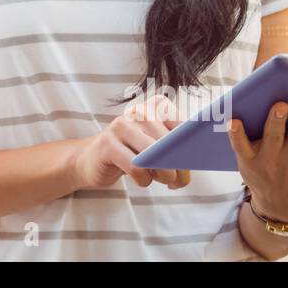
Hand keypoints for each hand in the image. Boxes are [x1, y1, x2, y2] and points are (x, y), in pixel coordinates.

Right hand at [72, 93, 191, 189]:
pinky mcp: (107, 144)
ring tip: (162, 180)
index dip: (191, 148)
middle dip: (178, 167)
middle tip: (177, 181)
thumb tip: (194, 161)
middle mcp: (138, 111)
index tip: (193, 164)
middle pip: (169, 142)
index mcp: (155, 107)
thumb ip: (175, 149)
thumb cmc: (132, 155)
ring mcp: (120, 126)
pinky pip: (135, 167)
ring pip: (153, 154)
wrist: (92, 161)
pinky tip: (142, 180)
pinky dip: (144, 180)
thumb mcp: (156, 147)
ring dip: (163, 174)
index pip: (182, 125)